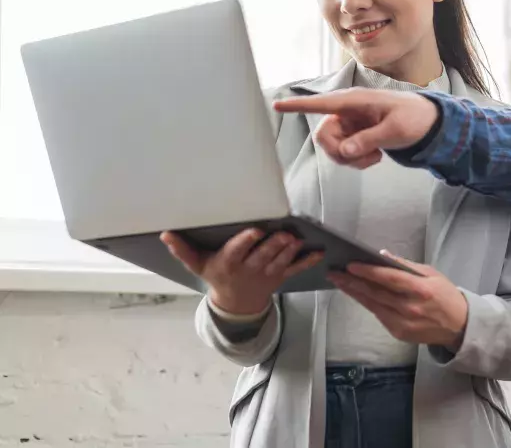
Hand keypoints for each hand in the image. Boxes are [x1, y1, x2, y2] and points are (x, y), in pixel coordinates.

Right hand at [161, 229, 323, 314]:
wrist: (236, 305)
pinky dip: (307, 261)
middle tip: (283, 235)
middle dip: (273, 246)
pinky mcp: (281, 276)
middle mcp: (249, 269)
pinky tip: (319, 253)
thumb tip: (165, 234)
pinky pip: (296, 269)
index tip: (254, 231)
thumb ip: (183, 250)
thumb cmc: (217, 276)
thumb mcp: (198, 265)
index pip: (238, 251)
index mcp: (229, 263)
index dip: (246, 242)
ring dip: (289, 251)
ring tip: (295, 240)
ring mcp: (267, 274)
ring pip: (280, 262)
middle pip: (262, 256)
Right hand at [273, 88, 439, 168]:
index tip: (277, 105)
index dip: (299, 105)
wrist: (428, 123)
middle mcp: (348, 111)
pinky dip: (356, 160)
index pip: (323, 103)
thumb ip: (369, 140)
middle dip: (339, 152)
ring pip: (333, 148)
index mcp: (356, 101)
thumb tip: (344, 151)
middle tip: (362, 157)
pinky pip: (344, 153)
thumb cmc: (414, 118)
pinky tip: (375, 156)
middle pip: (324, 135)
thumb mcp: (395, 129)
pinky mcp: (354, 136)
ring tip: (375, 156)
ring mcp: (350, 124)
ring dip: (350, 159)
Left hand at [328, 251, 467, 351]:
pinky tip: (356, 294)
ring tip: (340, 282)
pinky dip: (367, 303)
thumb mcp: (431, 274)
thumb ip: (405, 266)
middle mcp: (410, 307)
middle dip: (353, 282)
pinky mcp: (399, 333)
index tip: (351, 265)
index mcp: (421, 289)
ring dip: (355, 293)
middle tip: (335, 273)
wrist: (459, 325)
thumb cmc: (445, 294)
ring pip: (373, 305)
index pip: (390, 279)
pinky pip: (379, 315)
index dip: (369, 272)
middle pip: (376, 293)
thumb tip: (382, 256)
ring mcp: (403, 323)